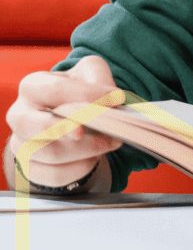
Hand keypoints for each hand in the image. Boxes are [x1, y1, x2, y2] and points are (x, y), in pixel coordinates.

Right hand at [4, 56, 123, 188]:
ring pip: (51, 154)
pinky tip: (95, 157)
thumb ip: (100, 78)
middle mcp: (20, 116)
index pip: (53, 89)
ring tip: (111, 141)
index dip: (86, 94)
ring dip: (88, 149)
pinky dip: (81, 168)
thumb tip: (112, 98)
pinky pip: (55, 175)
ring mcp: (21, 144)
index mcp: (32, 87)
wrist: (69, 118)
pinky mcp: (30, 169)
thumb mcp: (90, 74)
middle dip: (65, 128)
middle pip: (34, 126)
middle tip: (92, 128)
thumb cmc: (78, 93)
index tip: (116, 98)